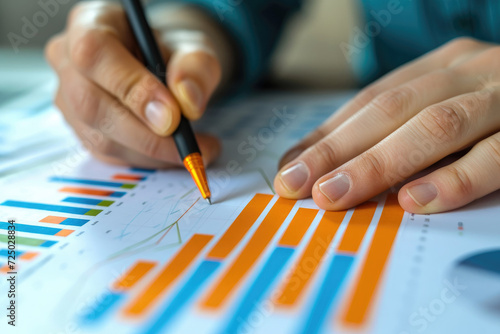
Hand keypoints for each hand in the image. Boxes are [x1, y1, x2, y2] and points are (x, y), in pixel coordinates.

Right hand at [45, 2, 226, 167]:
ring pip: (101, 139)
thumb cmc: (173, 53)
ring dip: (153, 153)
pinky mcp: (82, 131)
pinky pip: (111, 156)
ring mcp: (69, 100)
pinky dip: (149, 161)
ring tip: (195, 150)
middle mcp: (68, 62)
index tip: (172, 116)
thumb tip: (187, 102)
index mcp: (89, 24)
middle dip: (146, 134)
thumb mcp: (194, 48)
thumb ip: (195, 67)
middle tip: (188, 145)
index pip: (95, 54)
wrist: (164, 68)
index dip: (132, 88)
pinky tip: (176, 154)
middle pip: (92, 104)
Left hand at [275, 37, 499, 213]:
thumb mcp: (449, 103)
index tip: (289, 169)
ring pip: (434, 127)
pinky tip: (417, 201)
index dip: (326, 135)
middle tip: (296, 186)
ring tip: (336, 195)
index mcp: (440, 67)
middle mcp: (467, 72)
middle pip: (390, 110)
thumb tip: (329, 162)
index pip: (369, 101)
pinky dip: (457, 178)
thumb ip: (400, 129)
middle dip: (337, 150)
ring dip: (380, 164)